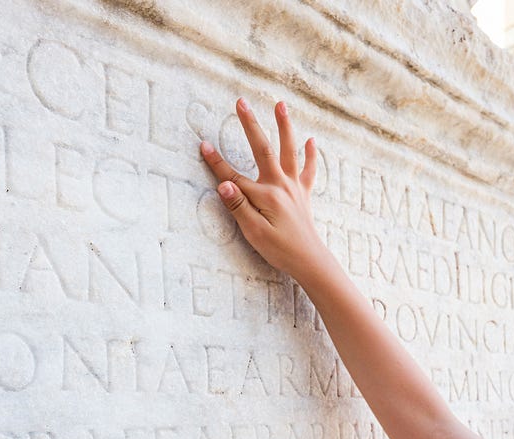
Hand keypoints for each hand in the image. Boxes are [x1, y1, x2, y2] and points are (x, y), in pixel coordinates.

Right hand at [199, 98, 334, 278]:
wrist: (310, 260)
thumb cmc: (280, 249)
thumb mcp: (254, 232)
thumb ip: (239, 206)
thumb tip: (223, 184)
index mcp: (265, 195)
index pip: (234, 176)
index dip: (216, 162)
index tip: (203, 145)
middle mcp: (281, 185)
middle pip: (262, 149)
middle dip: (250, 124)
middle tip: (240, 102)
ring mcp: (294, 187)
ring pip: (289, 151)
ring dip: (284, 126)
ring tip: (280, 104)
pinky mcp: (303, 194)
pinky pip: (308, 170)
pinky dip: (310, 155)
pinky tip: (310, 141)